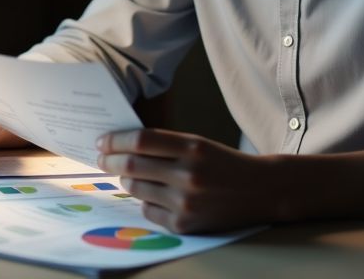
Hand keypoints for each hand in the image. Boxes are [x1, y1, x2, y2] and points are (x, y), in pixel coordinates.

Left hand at [97, 128, 277, 232]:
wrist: (261, 190)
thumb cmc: (223, 163)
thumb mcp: (198, 144)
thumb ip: (164, 144)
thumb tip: (122, 147)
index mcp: (192, 147)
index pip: (141, 141)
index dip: (116, 140)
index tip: (102, 142)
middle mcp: (188, 174)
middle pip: (133, 166)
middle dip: (110, 161)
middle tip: (102, 159)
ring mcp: (186, 201)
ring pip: (137, 190)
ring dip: (126, 181)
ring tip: (127, 176)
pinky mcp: (185, 223)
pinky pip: (149, 211)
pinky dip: (145, 201)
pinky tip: (152, 195)